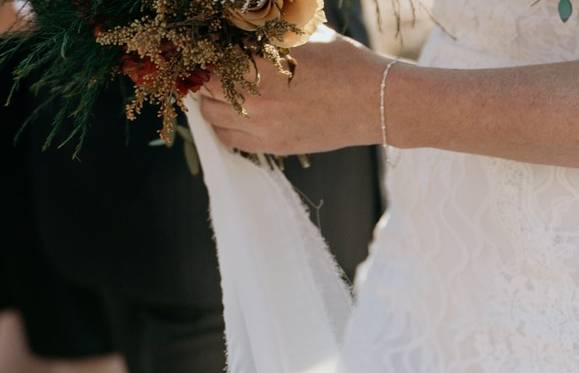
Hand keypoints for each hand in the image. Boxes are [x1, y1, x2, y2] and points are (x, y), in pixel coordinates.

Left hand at [199, 29, 388, 155]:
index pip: (209, 62)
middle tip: (215, 69)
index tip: (207, 52)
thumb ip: (268, 30)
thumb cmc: (343, 61)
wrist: (374, 102)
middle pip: (205, 90)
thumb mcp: (304, 34)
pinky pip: (229, 139)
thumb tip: (241, 20)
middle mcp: (254, 99)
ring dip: (212, 101)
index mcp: (259, 65)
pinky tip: (235, 113)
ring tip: (225, 91)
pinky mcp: (271, 146)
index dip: (204, 56)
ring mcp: (260, 126)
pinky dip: (225, 126)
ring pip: (212, 117)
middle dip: (206, 77)